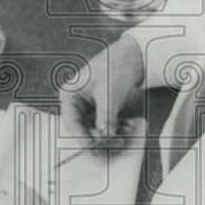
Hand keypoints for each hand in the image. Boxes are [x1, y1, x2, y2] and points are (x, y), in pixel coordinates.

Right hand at [59, 33, 144, 147]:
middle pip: (83, 129)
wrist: (134, 55)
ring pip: (97, 128)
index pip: (71, 124)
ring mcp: (89, 105)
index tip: (95, 149)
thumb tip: (103, 140)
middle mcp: (76, 102)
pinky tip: (129, 126)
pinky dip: (117, 127)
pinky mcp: (102, 107)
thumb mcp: (109, 96)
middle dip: (101, 136)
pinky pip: (106, 123)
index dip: (83, 139)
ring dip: (112, 132)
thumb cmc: (116, 67)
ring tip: (127, 131)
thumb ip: (105, 119)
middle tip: (116, 143)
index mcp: (70, 95)